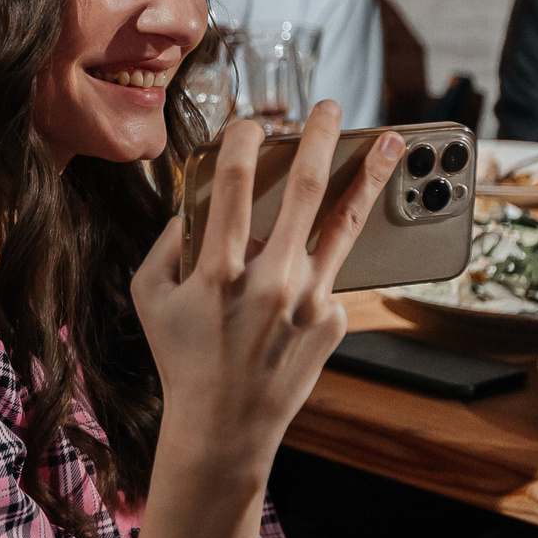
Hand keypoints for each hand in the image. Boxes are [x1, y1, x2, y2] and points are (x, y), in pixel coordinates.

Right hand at [130, 104, 399, 537]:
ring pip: (344, 225)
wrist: (225, 429)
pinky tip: (297, 287)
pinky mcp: (334, 321)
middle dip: (318, 139)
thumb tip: (194, 201)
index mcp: (217, 272)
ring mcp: (308, 302)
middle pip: (303, 190)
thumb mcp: (150, 299)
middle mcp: (269, 282)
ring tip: (388, 144)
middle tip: (329, 108)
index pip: (231, 185)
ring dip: (368, 177)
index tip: (252, 123)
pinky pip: (326, 277)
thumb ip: (167, 244)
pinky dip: (314, 267)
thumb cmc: (182, 360)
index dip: (242, 141)